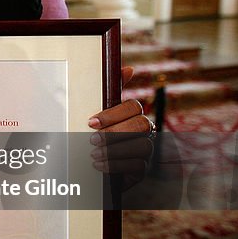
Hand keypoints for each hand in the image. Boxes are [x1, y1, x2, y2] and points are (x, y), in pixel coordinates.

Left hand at [86, 66, 154, 190]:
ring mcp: (147, 150)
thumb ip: (112, 92)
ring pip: (142, 146)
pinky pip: (138, 166)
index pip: (134, 107)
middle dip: (115, 132)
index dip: (112, 114)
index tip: (90, 122)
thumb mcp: (102, 114)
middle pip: (142, 125)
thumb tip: (129, 69)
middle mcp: (145, 131)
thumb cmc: (100, 134)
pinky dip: (116, 165)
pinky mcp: (142, 169)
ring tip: (94, 154)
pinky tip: (99, 165)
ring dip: (114, 151)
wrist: (94, 165)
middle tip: (92, 139)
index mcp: (135, 114)